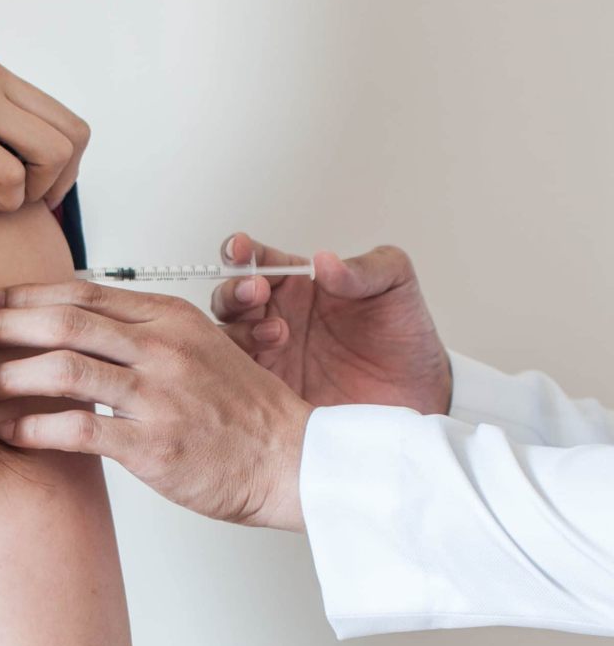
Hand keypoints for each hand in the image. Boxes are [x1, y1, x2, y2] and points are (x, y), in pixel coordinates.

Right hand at [0, 28, 88, 211]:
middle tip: (38, 203)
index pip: (63, 115)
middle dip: (64, 180)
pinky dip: (10, 199)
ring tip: (10, 203)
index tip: (43, 186)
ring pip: (52, 152)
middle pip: (72, 134)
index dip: (66, 161)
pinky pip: (11, 173)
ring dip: (41, 189)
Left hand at [0, 283, 313, 530]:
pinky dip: (32, 427)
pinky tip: (8, 432)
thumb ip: (148, 334)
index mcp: (171, 319)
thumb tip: (87, 328)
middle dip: (6, 326)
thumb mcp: (202, 349)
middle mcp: (161, 349)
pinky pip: (77, 429)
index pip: (85, 294)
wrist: (288, 460)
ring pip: (64, 369)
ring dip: (9, 376)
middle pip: (65, 322)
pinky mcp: (151, 445)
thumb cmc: (243, 410)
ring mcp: (157, 396)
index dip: (30, 297)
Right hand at [213, 236, 451, 413]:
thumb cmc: (405, 337)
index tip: (240, 250)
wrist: (419, 395)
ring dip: (239, 330)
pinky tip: (261, 368)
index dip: (241, 252)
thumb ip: (364, 269)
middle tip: (257, 293)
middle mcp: (275, 317)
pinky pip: (238, 380)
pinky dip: (236, 371)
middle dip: (234, 292)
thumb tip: (325, 261)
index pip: (257, 261)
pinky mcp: (271, 394)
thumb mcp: (396, 286)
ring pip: (226, 338)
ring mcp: (270, 357)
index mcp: (297, 285)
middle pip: (229, 299)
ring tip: (279, 333)